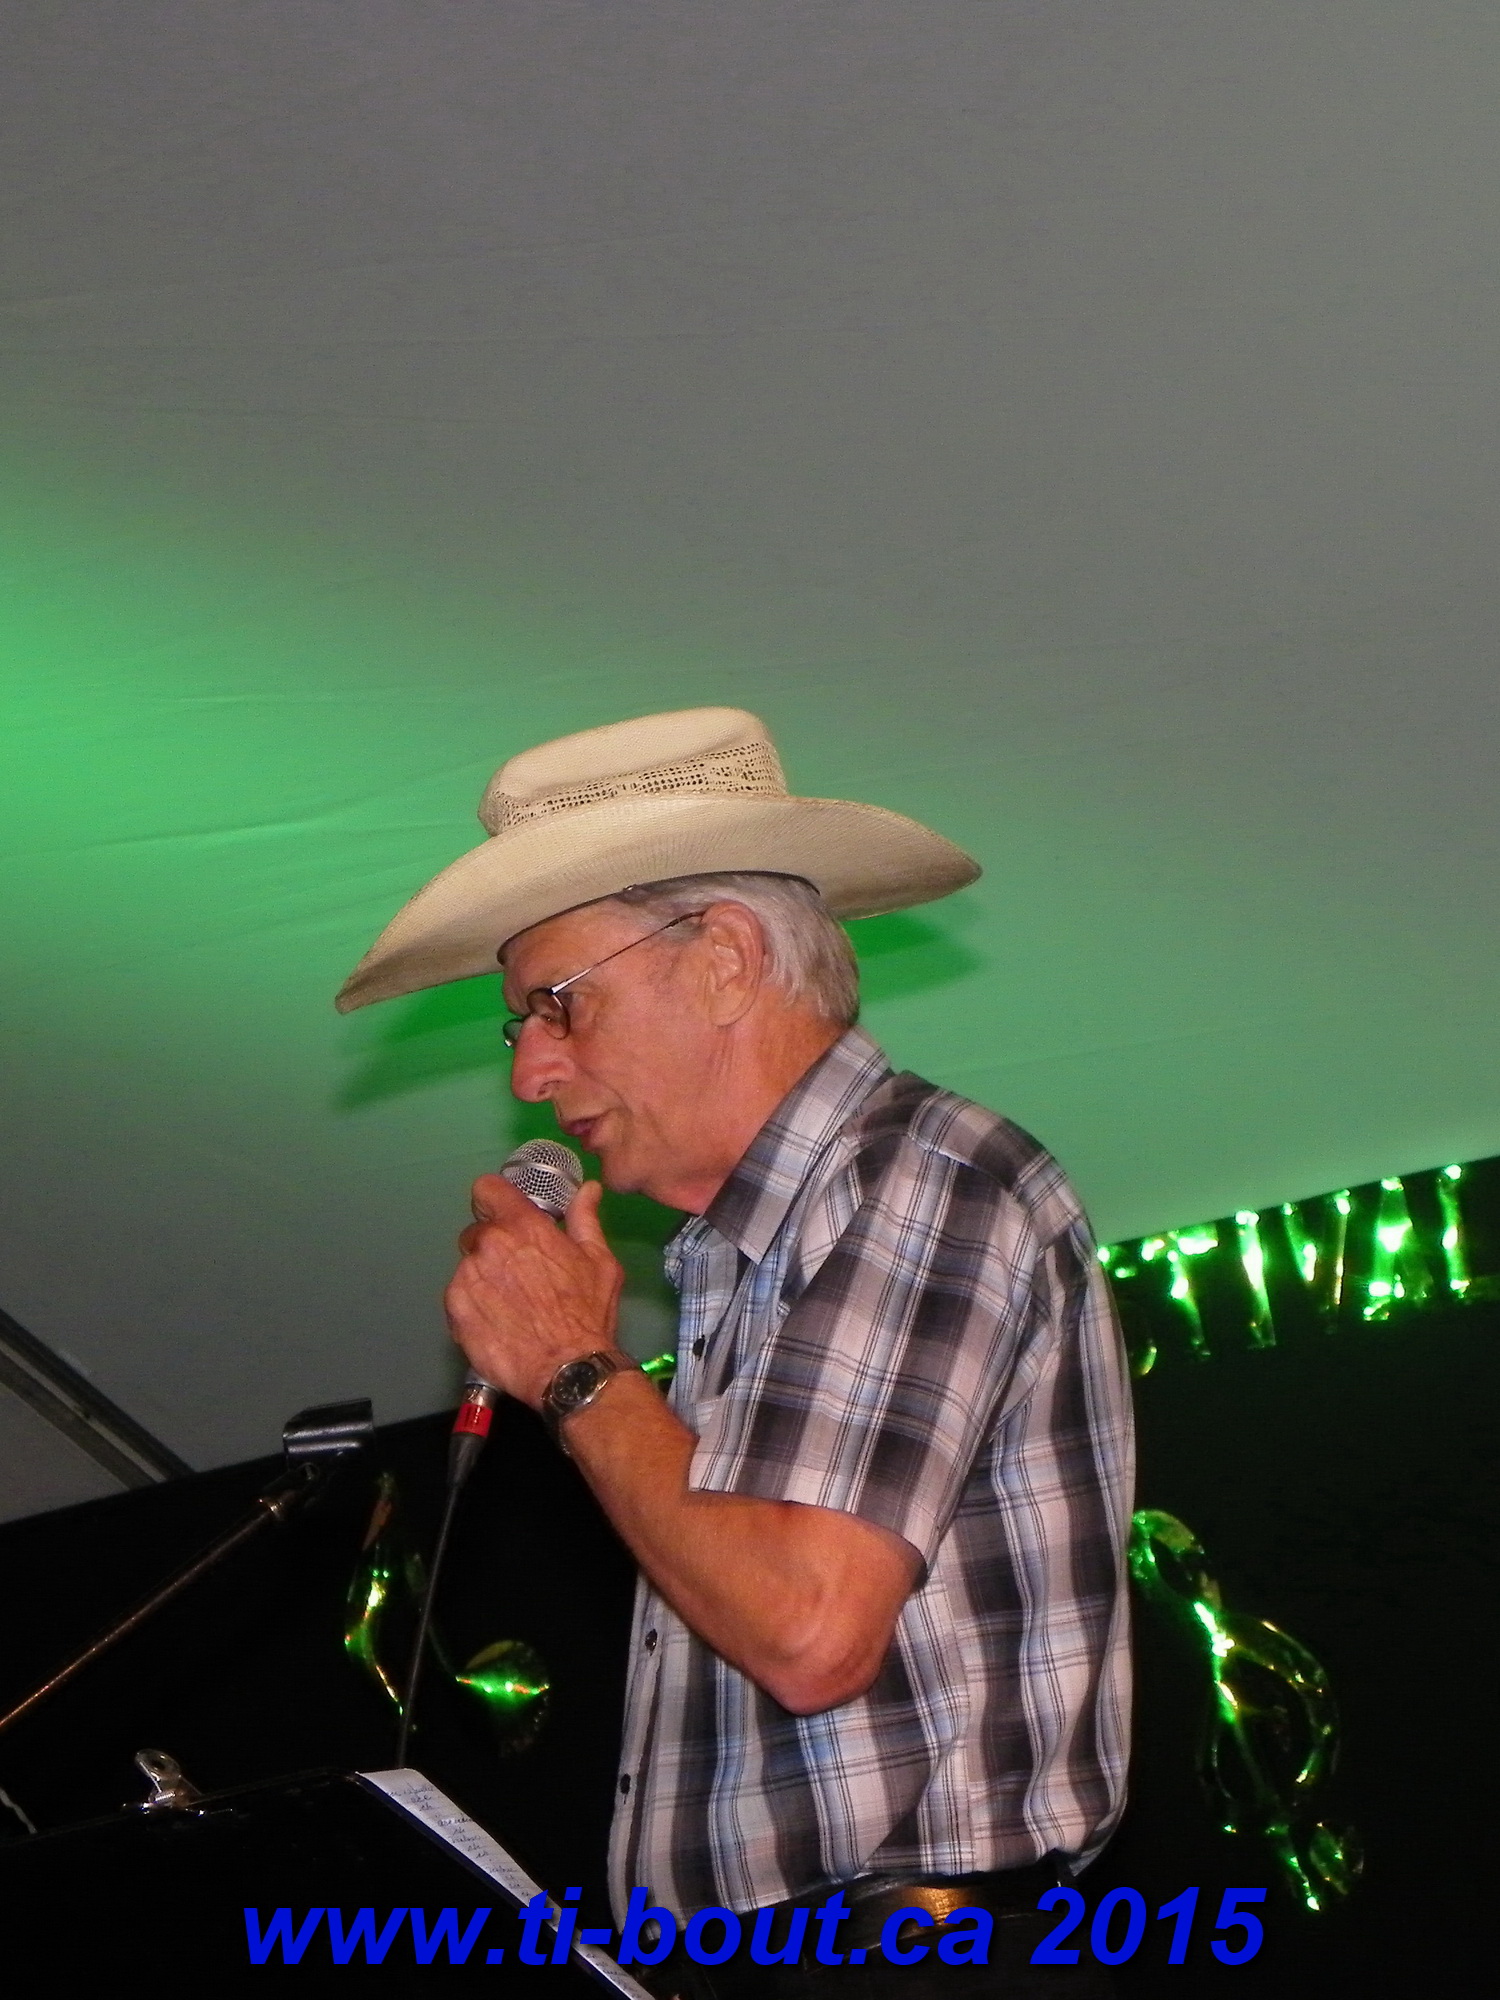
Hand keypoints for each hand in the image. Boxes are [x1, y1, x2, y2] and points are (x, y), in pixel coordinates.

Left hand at [444, 1176, 624, 1406]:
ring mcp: (467, 1277)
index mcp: (523, 1226)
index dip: (495, 1199)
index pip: (487, 1189)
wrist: (566, 1369)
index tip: (504, 1213)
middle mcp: (489, 1245)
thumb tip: (588, 1190)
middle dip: (494, 1246)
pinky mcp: (454, 1309)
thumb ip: (586, 1220)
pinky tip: (497, 1322)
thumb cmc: (587, 1314)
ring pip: (469, 1266)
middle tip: (518, 1272)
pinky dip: (473, 1305)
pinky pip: (458, 1296)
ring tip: (510, 1305)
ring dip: (484, 1277)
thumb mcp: (599, 1261)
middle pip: (478, 1232)